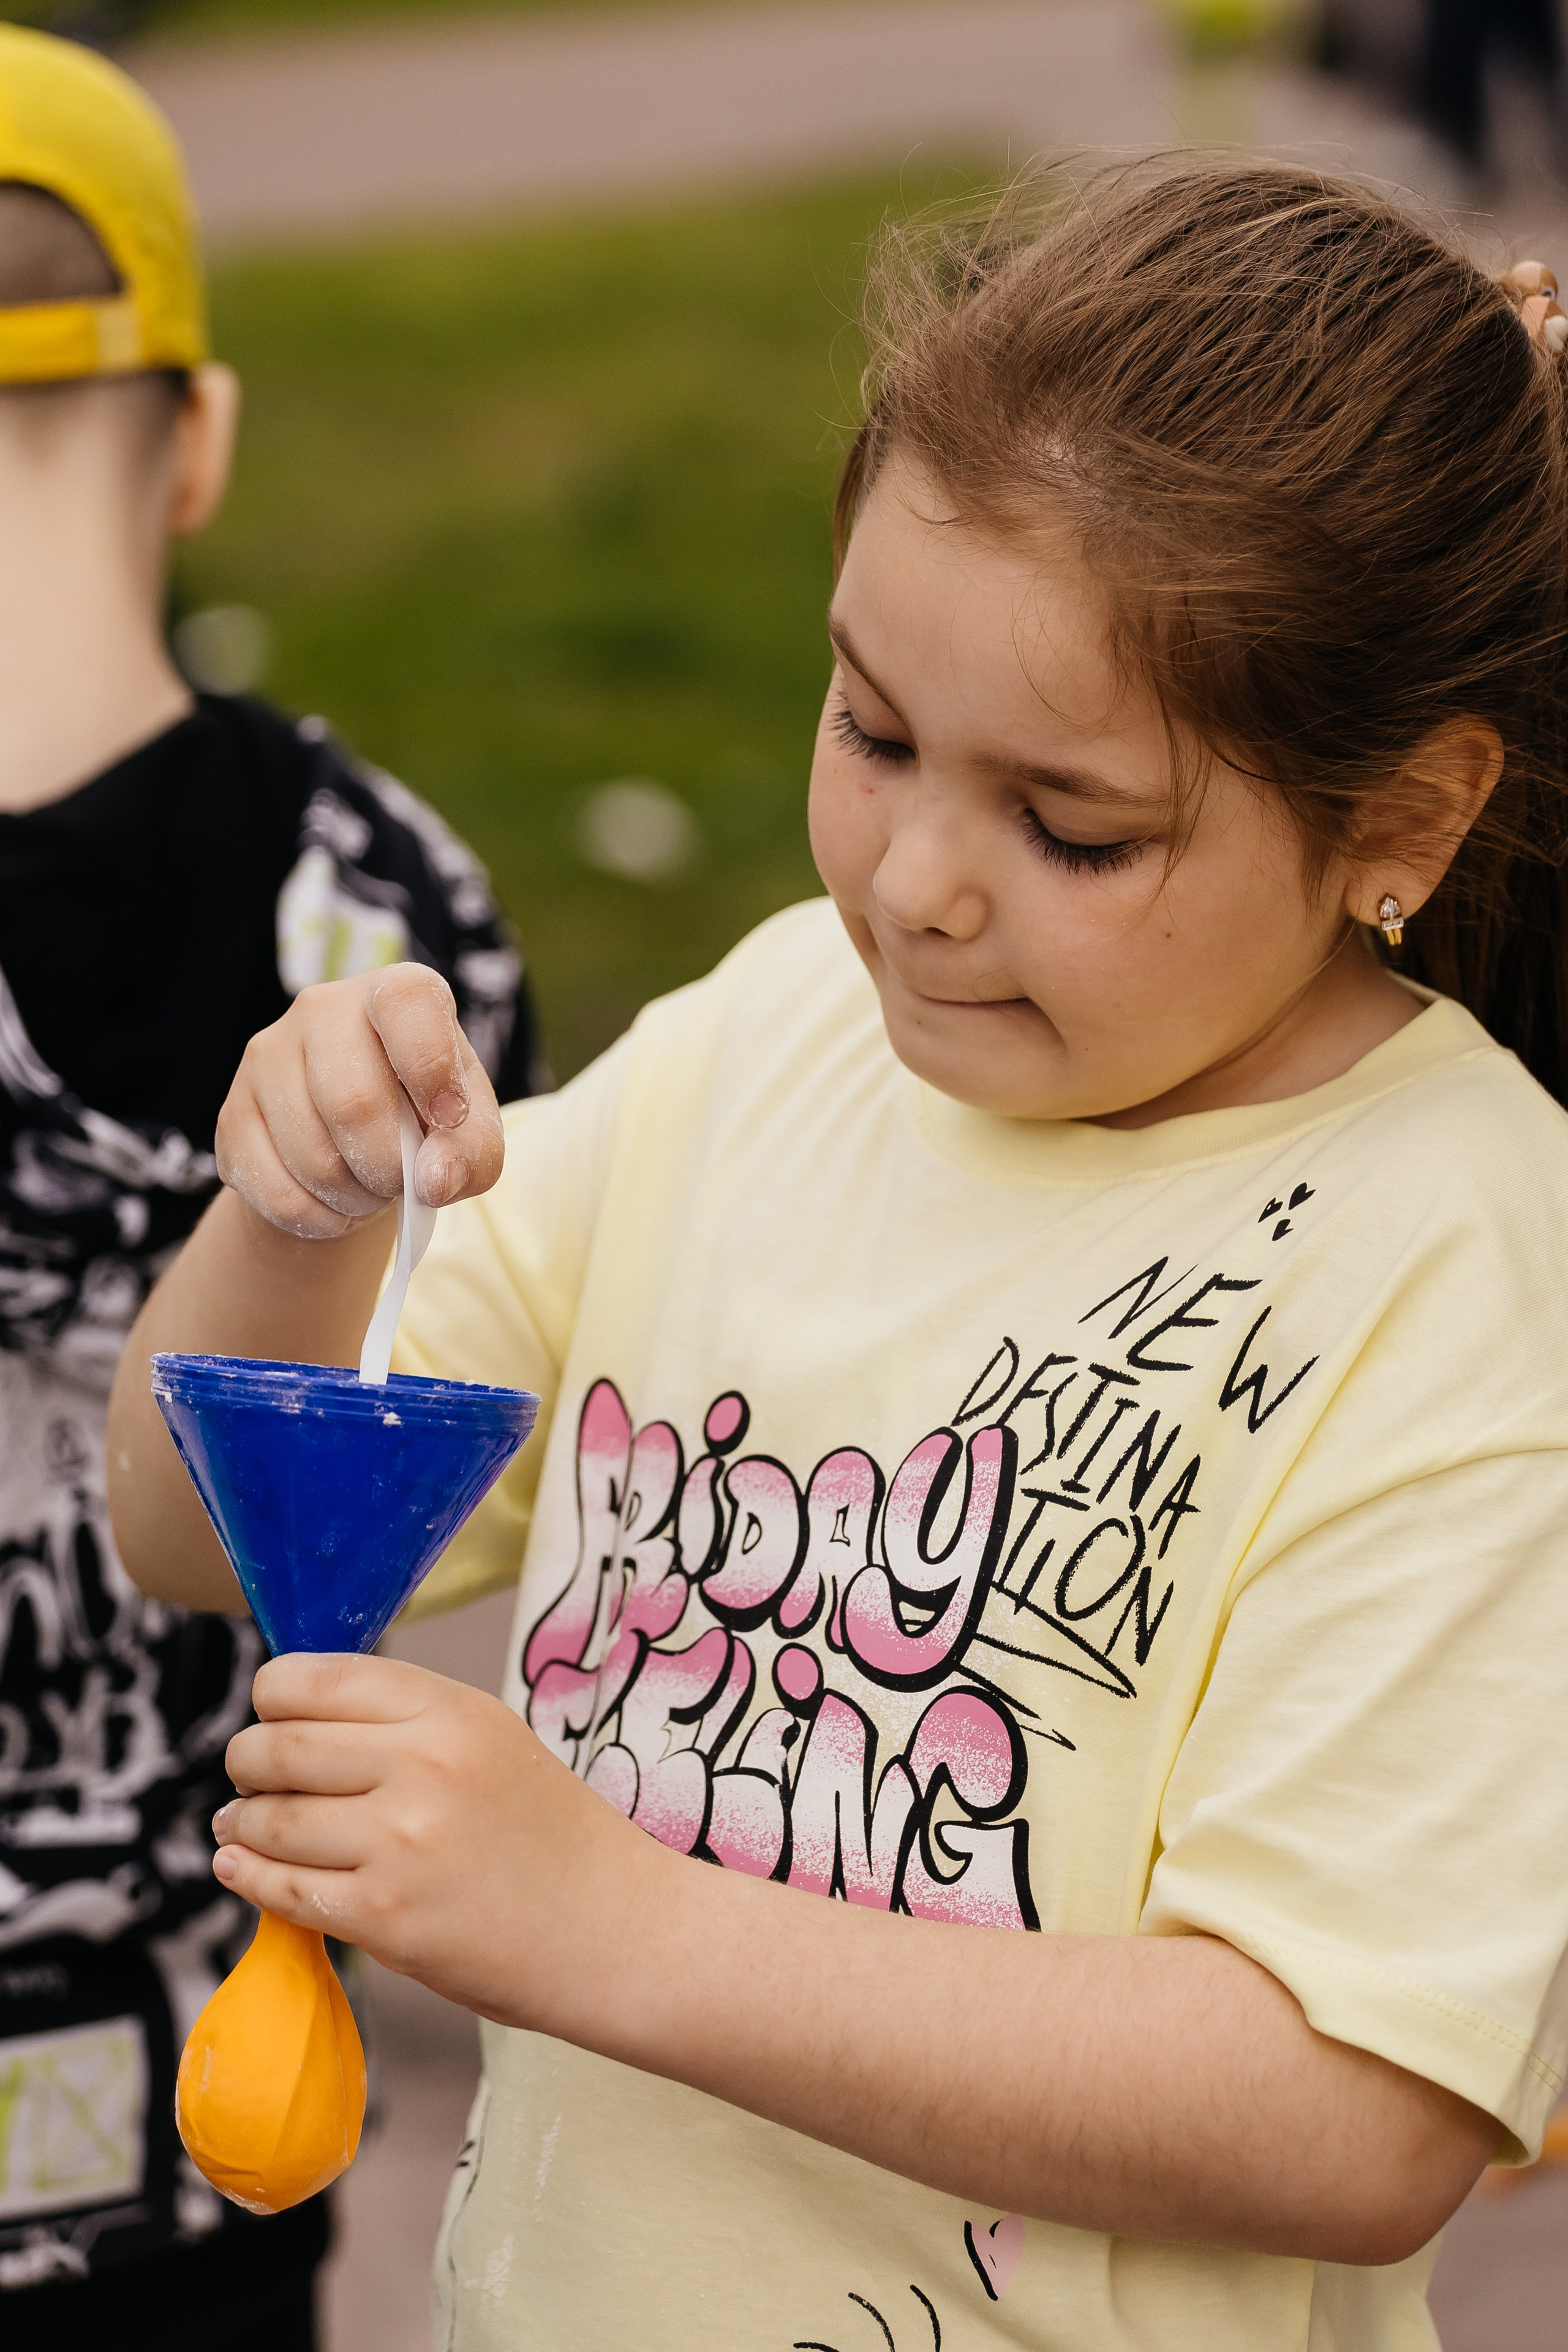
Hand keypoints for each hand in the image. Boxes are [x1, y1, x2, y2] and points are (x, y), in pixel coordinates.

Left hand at [211, 1655, 658, 2029]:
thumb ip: (403, 1722)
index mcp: (451, 1710)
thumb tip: (292, 1718)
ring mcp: (401, 1844)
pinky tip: (241, 1868)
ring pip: (271, 1819)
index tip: (271, 1717)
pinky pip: (284, 1889)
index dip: (272, 1697)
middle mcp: (423, 1764)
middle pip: (277, 1746)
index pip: (312, 1679)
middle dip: (246, 1761)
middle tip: (246, 1775)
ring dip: (242, 1822)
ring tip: (241, 1825)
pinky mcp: (386, 1918)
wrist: (616, 1929)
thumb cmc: (550, 1833)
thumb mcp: (491, 1741)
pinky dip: (250, 1877)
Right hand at [215, 964, 503, 1240]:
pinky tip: (333, 1205)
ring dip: (354, 1198)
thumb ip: (473, 1154)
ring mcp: (268, 1055)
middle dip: (389, 1167)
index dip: (431, 1067)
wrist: (355, 1145)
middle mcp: (323, 1008)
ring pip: (311, 1155)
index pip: (406, 1002)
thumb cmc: (426, 1123)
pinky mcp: (233, 1111)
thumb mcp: (473, 1136)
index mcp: (396, 994)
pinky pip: (273, 1188)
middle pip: (352, 1102)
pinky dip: (316, 1217)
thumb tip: (431, 1181)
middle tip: (402, 1182)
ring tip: (370, 1190)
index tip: (448, 1117)